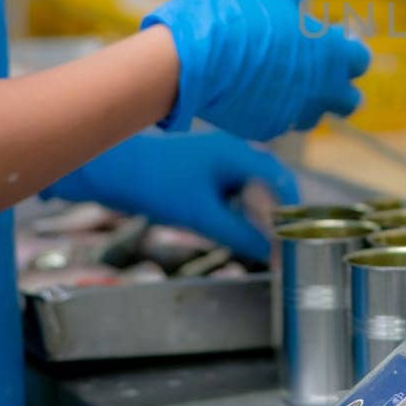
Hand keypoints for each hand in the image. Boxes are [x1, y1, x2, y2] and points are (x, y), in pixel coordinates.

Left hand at [45, 130, 297, 260]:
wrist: (111, 170)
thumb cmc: (157, 186)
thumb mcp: (201, 216)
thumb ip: (240, 235)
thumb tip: (273, 254)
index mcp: (238, 154)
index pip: (282, 181)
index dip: (293, 211)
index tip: (294, 240)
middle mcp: (233, 151)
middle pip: (270, 184)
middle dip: (278, 215)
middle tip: (280, 246)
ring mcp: (217, 159)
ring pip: (251, 189)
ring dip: (258, 214)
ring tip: (261, 242)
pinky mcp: (202, 170)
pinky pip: (233, 190)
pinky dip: (239, 210)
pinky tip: (234, 229)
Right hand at [144, 0, 370, 140]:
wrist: (193, 58)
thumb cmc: (234, 16)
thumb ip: (292, 5)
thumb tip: (294, 11)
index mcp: (330, 54)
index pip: (360, 60)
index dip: (348, 51)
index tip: (333, 43)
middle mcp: (320, 90)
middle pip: (349, 100)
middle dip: (339, 89)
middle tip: (320, 75)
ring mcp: (293, 113)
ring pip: (312, 116)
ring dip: (305, 102)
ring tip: (281, 83)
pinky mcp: (265, 129)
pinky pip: (277, 122)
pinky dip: (270, 109)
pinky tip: (251, 92)